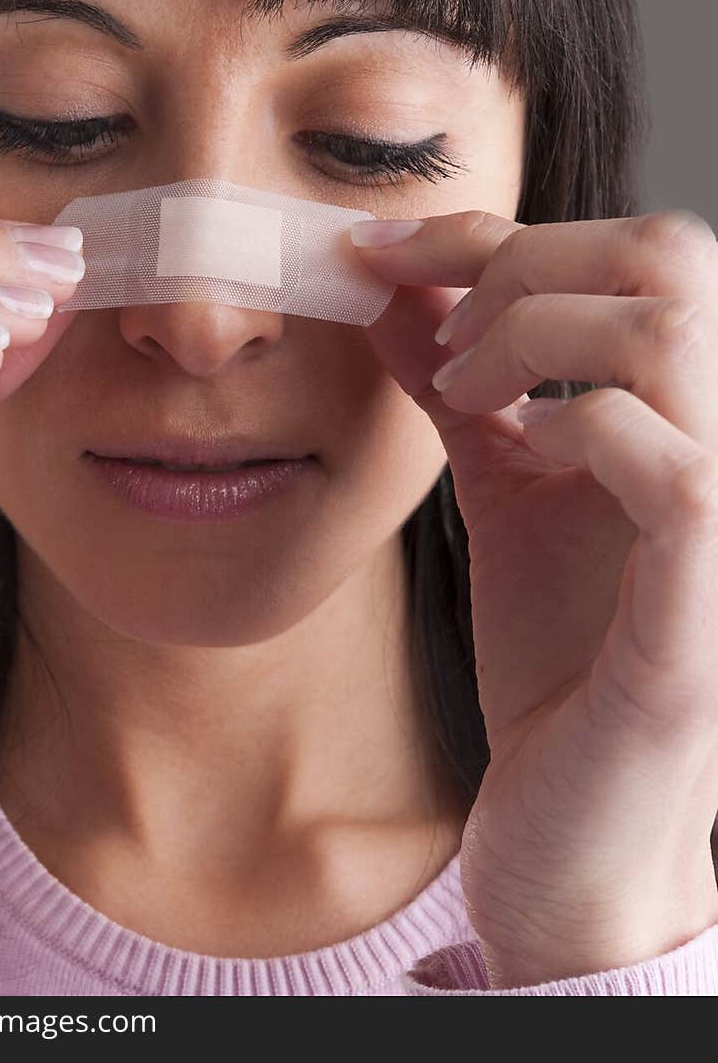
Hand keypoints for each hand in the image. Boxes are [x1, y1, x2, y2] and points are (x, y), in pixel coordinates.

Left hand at [352, 207, 717, 985]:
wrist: (576, 831)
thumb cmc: (561, 660)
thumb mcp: (503, 490)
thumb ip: (464, 390)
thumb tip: (396, 290)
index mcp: (688, 412)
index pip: (630, 252)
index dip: (494, 231)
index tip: (377, 251)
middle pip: (671, 255)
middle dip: (524, 262)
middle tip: (444, 335)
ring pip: (674, 336)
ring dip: (537, 336)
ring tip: (469, 393)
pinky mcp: (701, 615)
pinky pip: (681, 470)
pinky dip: (581, 426)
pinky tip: (526, 447)